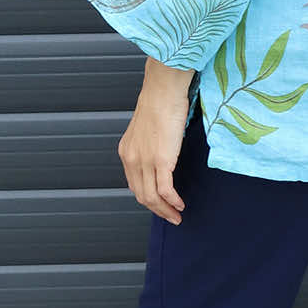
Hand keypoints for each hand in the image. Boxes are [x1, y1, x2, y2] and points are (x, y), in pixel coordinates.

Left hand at [117, 63, 193, 223]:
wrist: (163, 91)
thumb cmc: (160, 103)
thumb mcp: (148, 128)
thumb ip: (151, 145)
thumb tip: (163, 155)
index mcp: (127, 152)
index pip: (135, 184)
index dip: (148, 199)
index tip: (160, 205)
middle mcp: (132, 159)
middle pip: (141, 195)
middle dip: (157, 210)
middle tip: (171, 217)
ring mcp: (145, 161)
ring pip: (152, 197)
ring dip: (165, 210)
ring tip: (177, 215)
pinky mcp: (160, 160)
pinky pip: (165, 190)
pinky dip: (172, 201)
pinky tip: (180, 204)